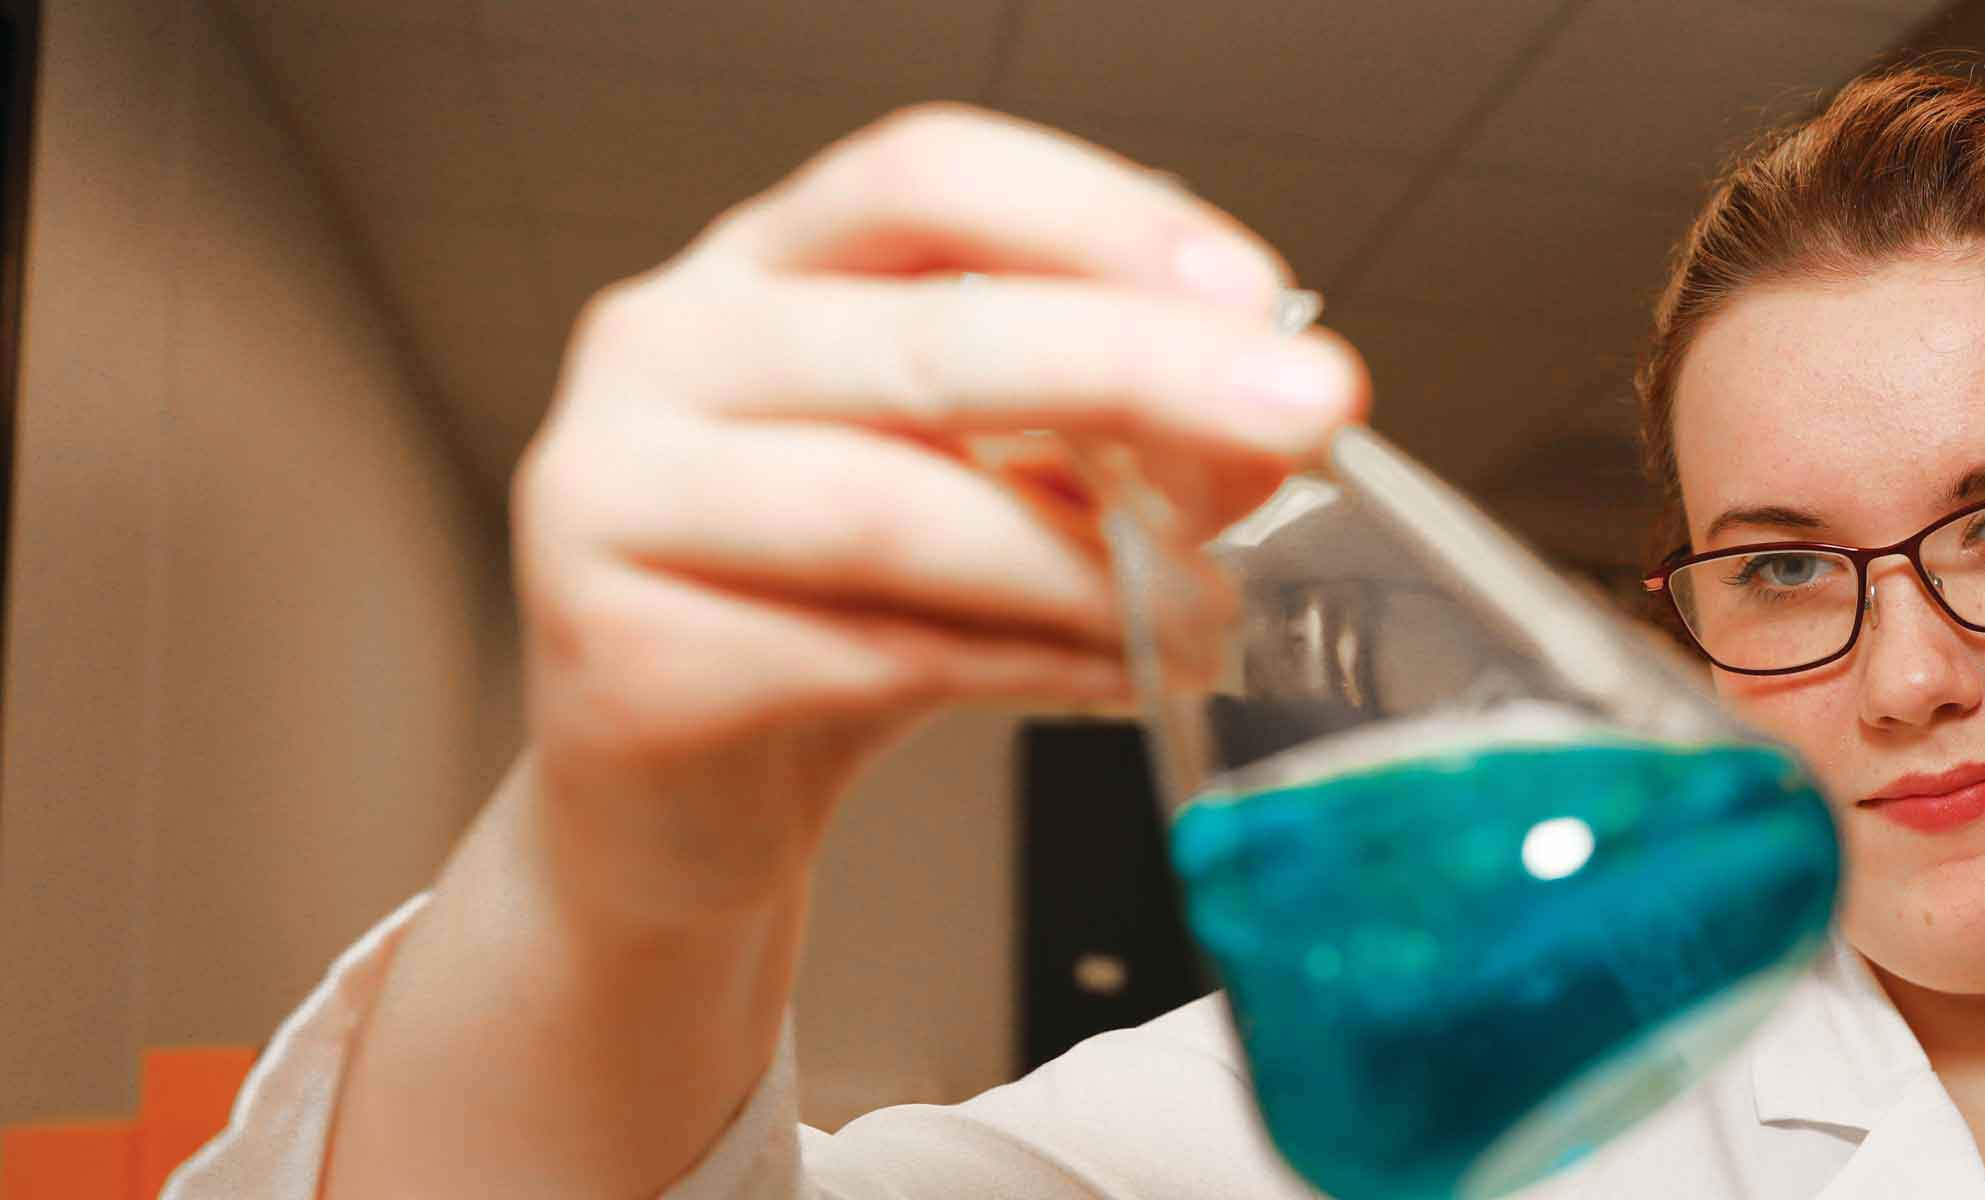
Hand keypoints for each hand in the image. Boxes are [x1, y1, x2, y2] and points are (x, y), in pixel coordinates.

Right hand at [505, 103, 1365, 925]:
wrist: (674, 808)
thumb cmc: (832, 611)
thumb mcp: (977, 489)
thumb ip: (1100, 441)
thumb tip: (1278, 424)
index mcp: (760, 266)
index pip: (926, 178)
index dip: (1097, 217)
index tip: (1252, 290)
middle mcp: (667, 348)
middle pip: (931, 334)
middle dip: (1145, 370)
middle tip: (1305, 413)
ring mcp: (614, 492)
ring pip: (896, 509)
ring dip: (1091, 564)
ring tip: (1211, 609)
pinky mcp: (621, 655)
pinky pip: (871, 650)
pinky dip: (1030, 666)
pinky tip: (1123, 677)